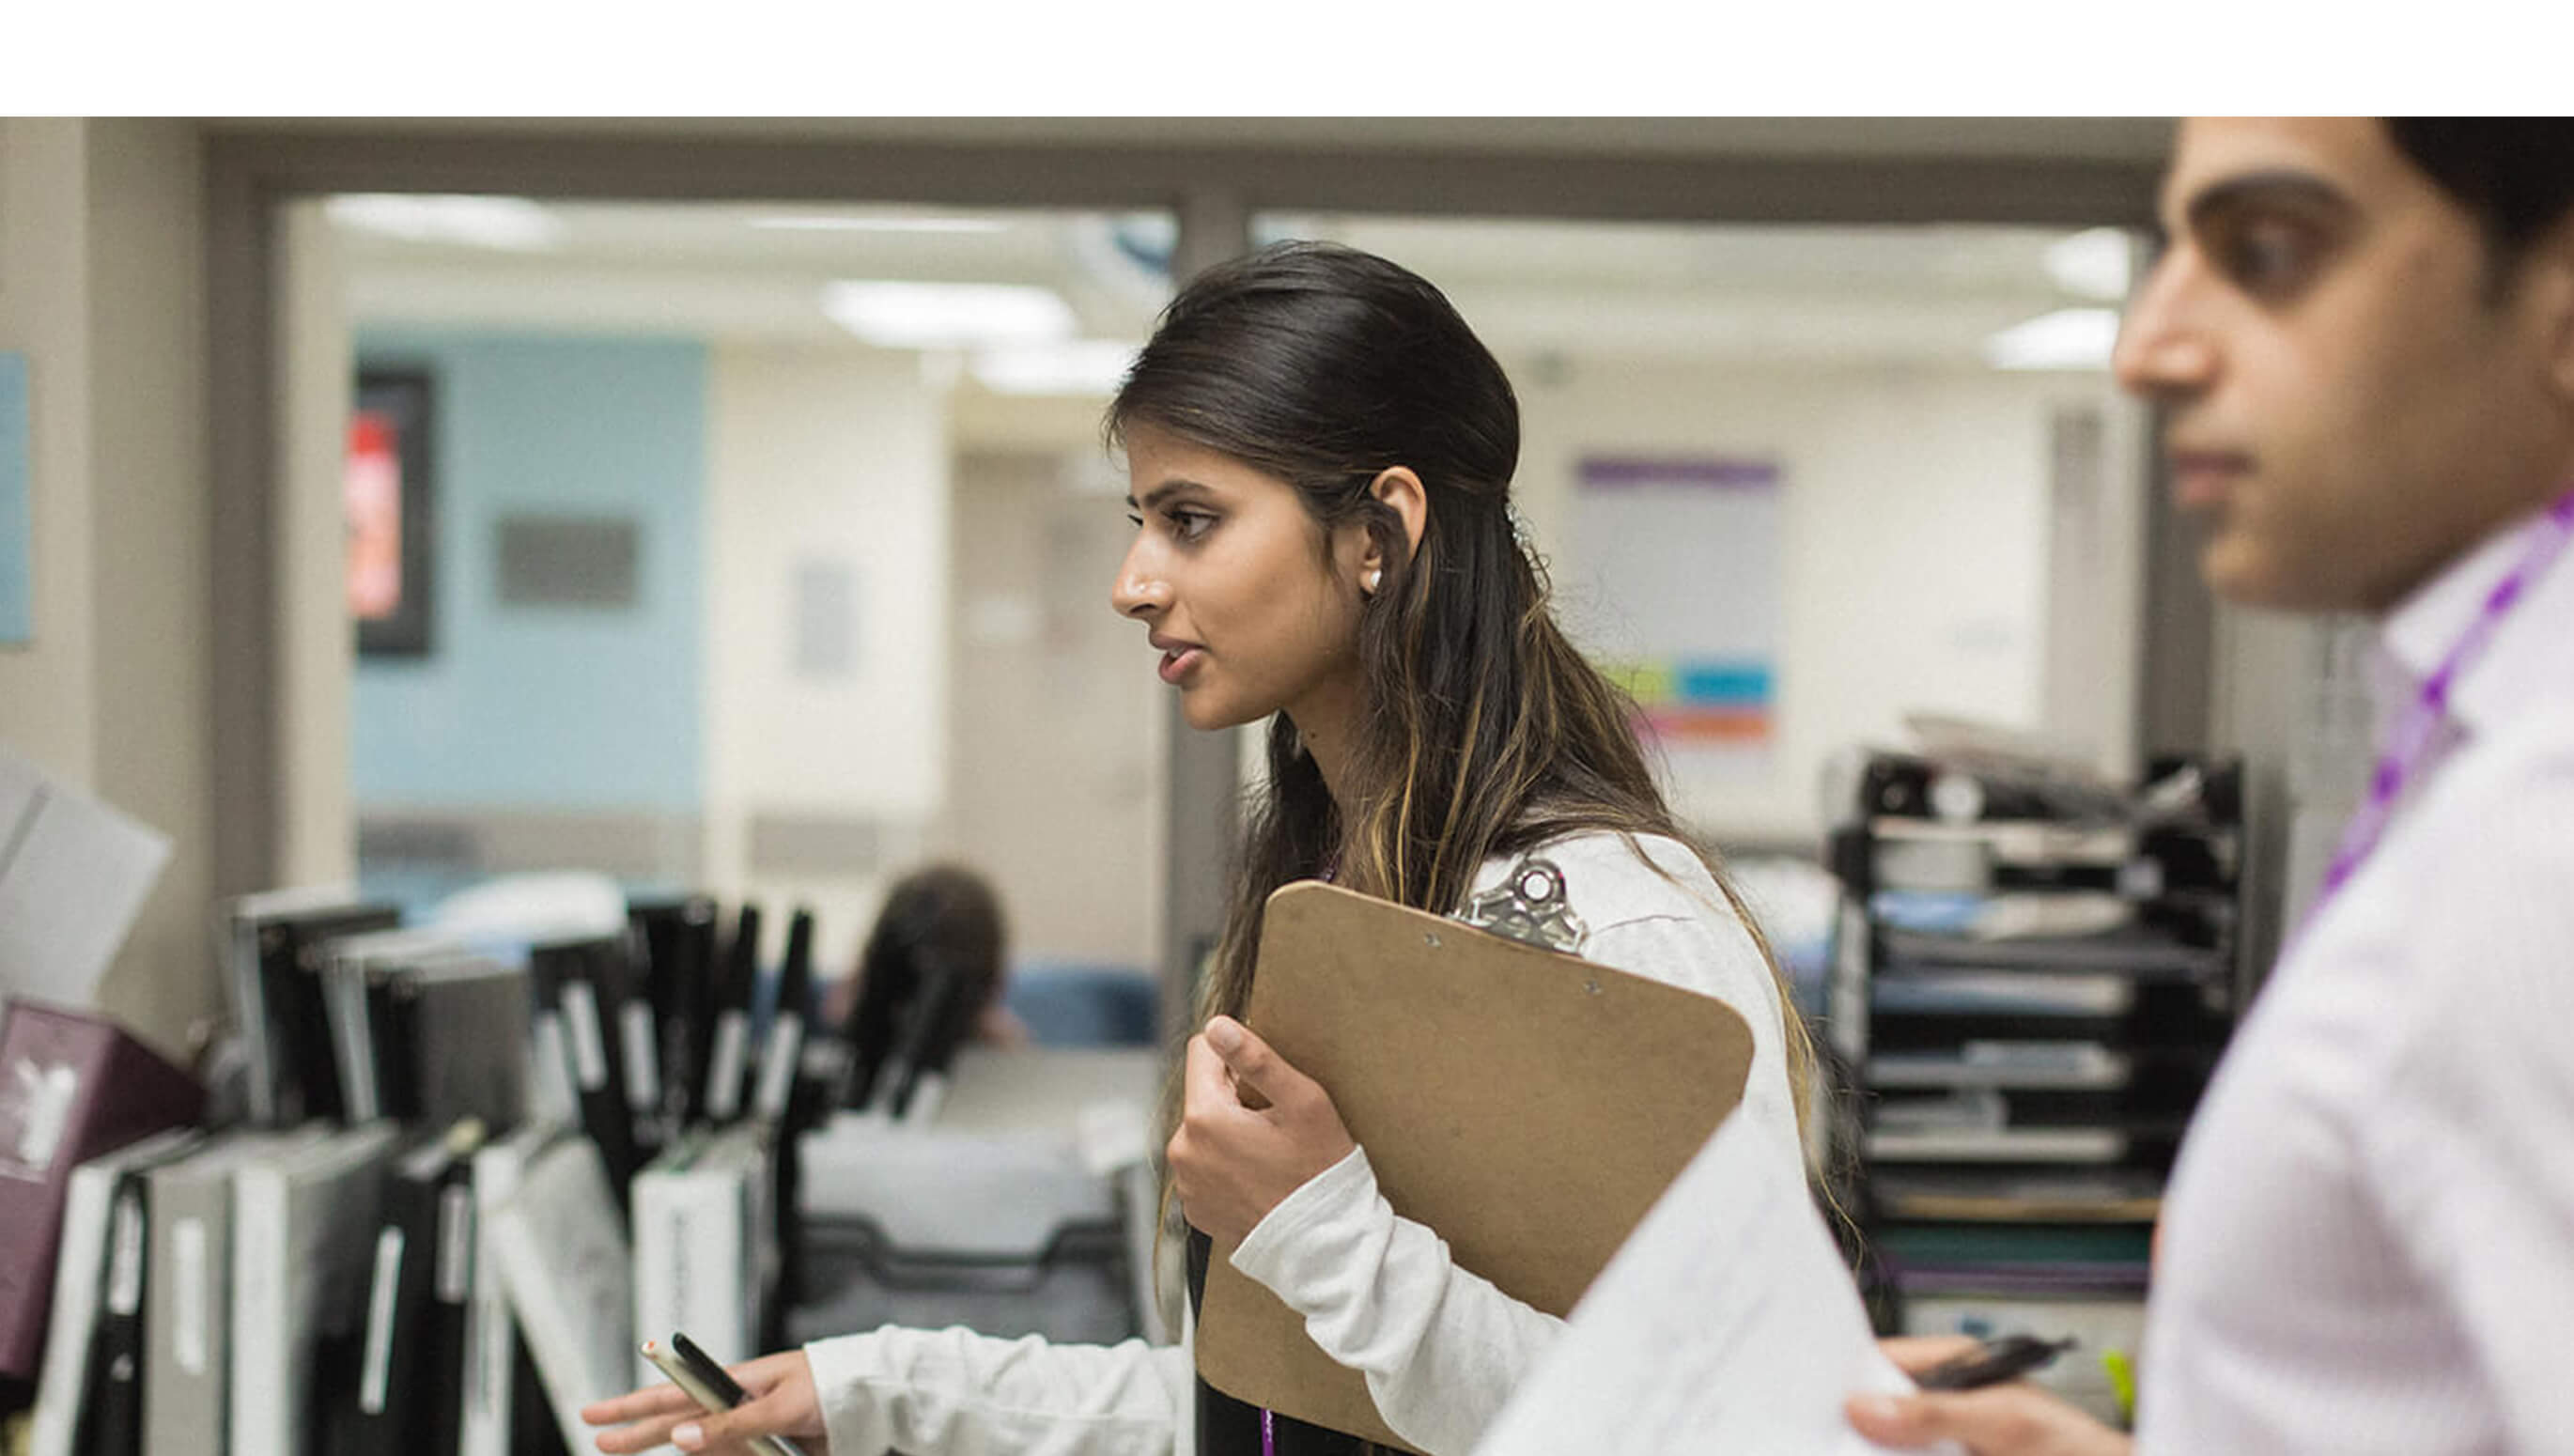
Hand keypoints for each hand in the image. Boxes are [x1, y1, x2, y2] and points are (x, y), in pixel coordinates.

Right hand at [583, 1348, 828, 1454]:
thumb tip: (679, 1437)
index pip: (671, 1396)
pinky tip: (730, 1443)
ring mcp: (750, 1426)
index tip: (596, 1414)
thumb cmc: (830, 1387)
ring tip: (736, 1437)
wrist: (874, 1396)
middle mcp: (736, 1402)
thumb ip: (731, 1423)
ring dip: (706, 1449)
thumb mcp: (781, 1406)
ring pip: (709, 1446)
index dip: (631, 1406)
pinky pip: (736, 1452)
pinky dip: (728, 1452)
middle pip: (675, 1420)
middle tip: (597, 1440)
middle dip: (636, 1432)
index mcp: (735, 1382)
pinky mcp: (765, 1444)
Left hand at [1167, 1015, 1356, 1245]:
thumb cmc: (1320, 1171)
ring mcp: (1186, 1184)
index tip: (1267, 1085)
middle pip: (1203, 1095)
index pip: (1201, 1052)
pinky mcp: (1194, 1209)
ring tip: (1270, 1157)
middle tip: (1276, 1127)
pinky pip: (1205, 1168)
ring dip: (1229, 1134)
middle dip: (1234, 1099)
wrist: (1324, 1248)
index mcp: (1203, 1117)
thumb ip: (1256, 1058)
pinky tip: (1259, 1181)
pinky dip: (1226, 1167)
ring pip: (1203, 1132)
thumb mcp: (1303, 1103)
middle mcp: (1182, 1150)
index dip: (1236, 1059)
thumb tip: (1216, 1025)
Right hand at [1845, 1336, 2129, 1455]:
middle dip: (1857, 1427)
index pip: (1887, 1362)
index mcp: (1958, 1371)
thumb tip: (1869, 1406)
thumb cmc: (2078, 1449)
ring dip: (1871, 1451)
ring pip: (1890, 1447)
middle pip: (1881, 1413)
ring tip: (1840, 1450)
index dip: (1853, 1378)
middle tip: (1827, 1439)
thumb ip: (1937, 1412)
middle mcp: (1946, 1407)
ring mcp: (1945, 1445)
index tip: (1821, 1398)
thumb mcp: (2005, 1422)